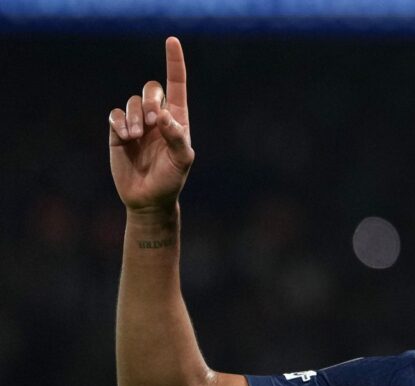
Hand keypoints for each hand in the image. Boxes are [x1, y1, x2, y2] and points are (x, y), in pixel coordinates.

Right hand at [108, 37, 193, 212]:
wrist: (148, 199)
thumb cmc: (171, 180)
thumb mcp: (182, 161)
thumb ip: (177, 137)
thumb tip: (164, 116)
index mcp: (178, 120)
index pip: (177, 85)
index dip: (174, 62)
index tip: (171, 40)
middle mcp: (157, 118)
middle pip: (152, 89)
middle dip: (151, 100)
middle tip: (153, 123)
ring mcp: (137, 124)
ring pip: (132, 102)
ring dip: (134, 116)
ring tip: (136, 136)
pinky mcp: (118, 132)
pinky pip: (115, 114)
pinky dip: (119, 122)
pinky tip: (125, 137)